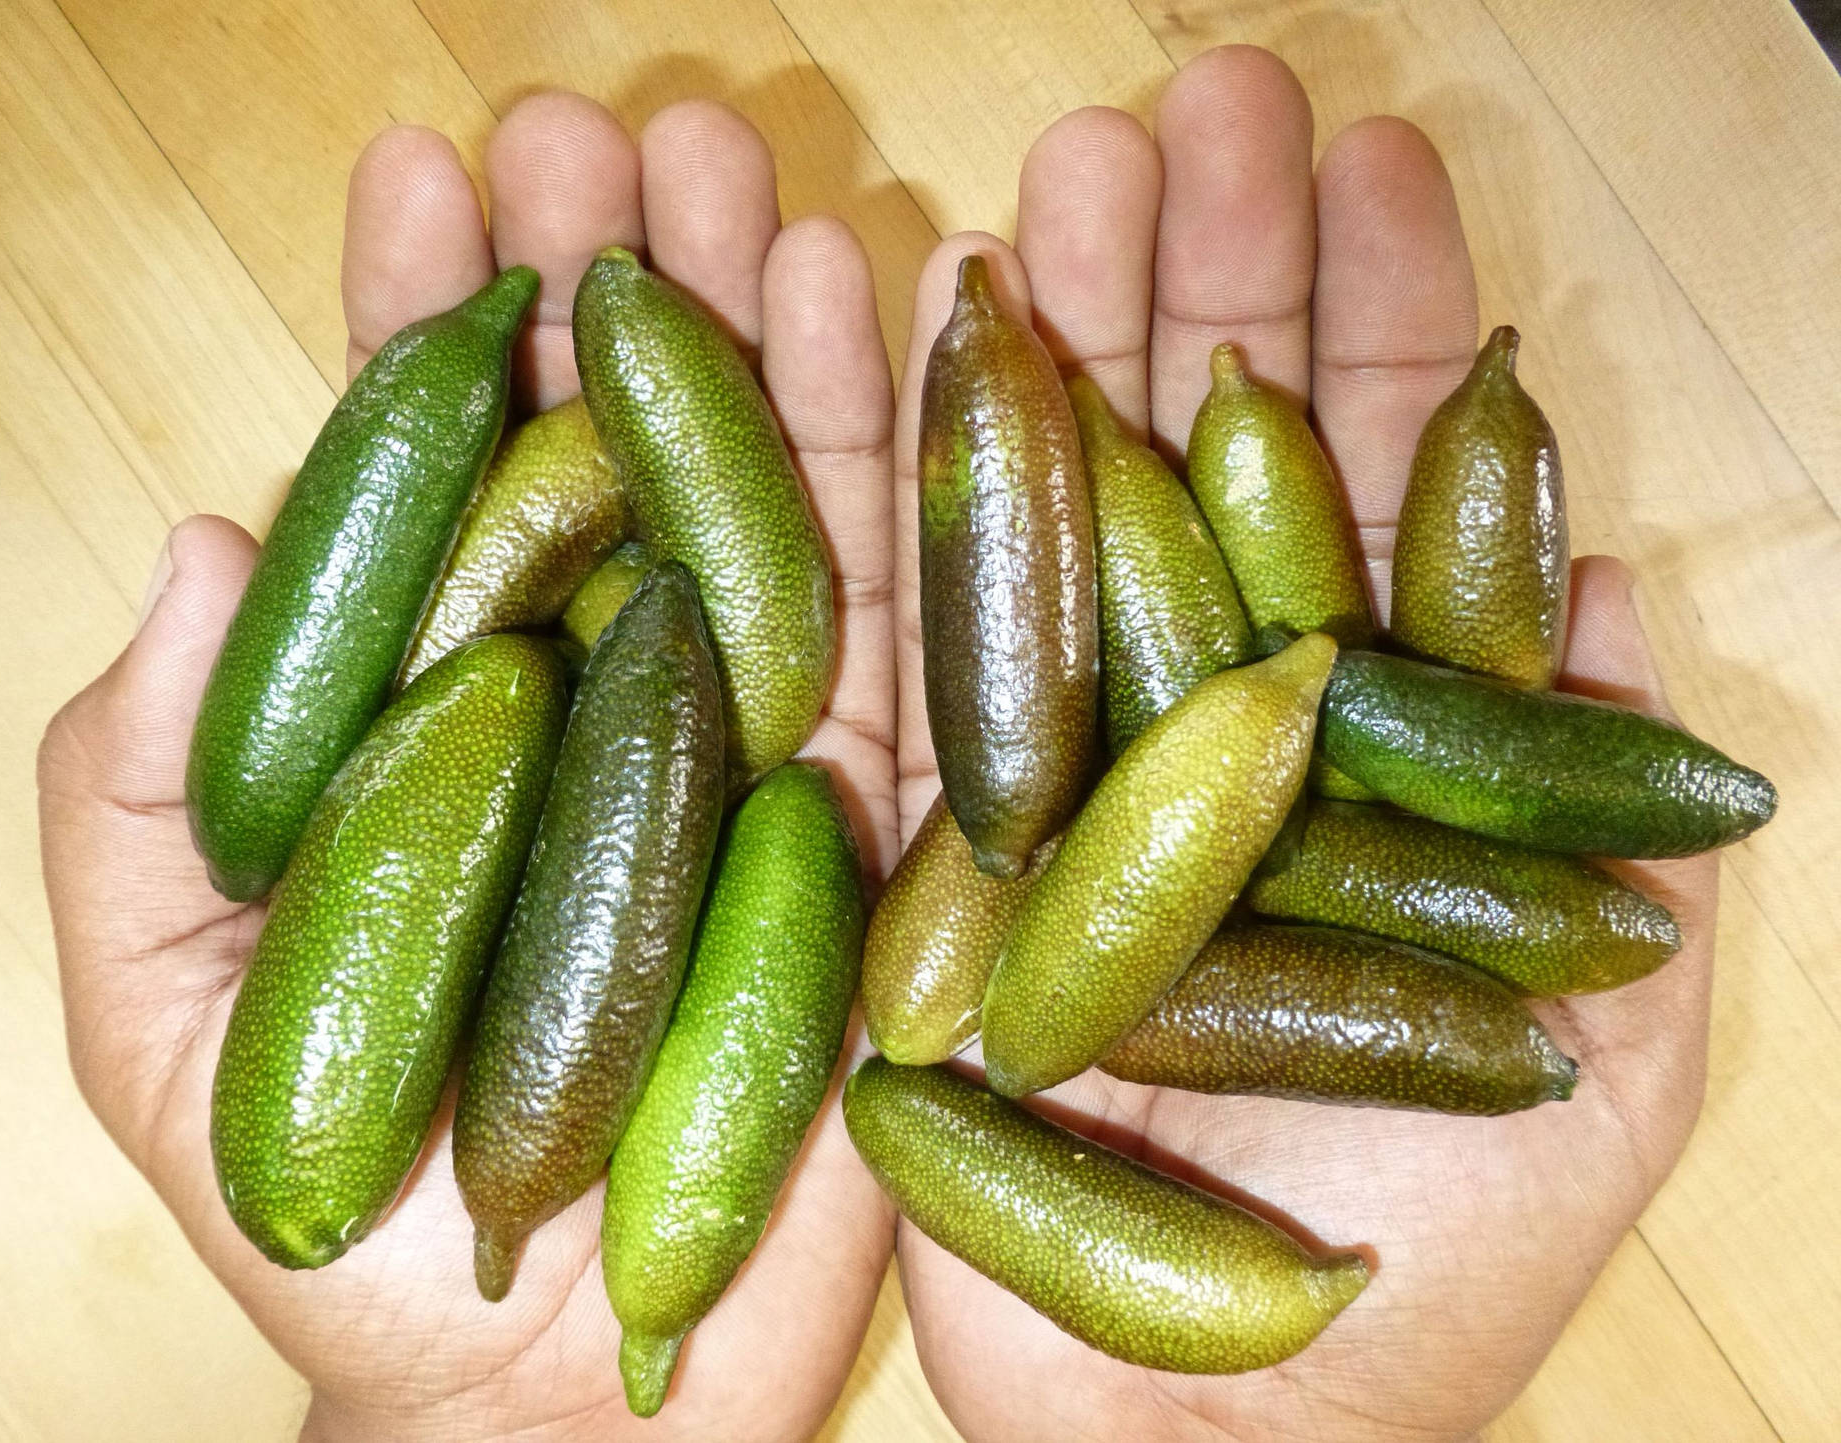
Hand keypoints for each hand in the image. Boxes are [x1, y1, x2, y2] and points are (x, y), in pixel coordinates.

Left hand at [38, 95, 897, 1441]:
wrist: (545, 1390)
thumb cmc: (336, 1214)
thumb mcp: (167, 1020)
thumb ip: (142, 795)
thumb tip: (190, 546)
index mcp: (427, 724)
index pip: (419, 487)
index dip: (415, 324)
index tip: (424, 175)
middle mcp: (593, 705)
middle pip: (598, 455)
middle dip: (595, 280)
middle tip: (598, 131)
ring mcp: (742, 749)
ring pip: (748, 499)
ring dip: (744, 324)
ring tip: (736, 171)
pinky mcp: (873, 818)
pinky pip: (893, 624)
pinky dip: (889, 467)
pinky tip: (885, 307)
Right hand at [889, 46, 1718, 1441]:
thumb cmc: (1422, 1271)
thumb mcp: (1605, 1052)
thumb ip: (1598, 817)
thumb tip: (1586, 578)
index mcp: (1367, 759)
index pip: (1379, 506)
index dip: (1378, 327)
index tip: (1369, 160)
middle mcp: (1199, 738)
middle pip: (1206, 470)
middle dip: (1209, 277)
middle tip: (1197, 101)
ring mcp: (1045, 776)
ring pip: (1053, 520)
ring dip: (1054, 338)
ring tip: (1057, 168)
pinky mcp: (910, 844)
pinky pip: (899, 645)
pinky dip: (887, 487)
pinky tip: (872, 329)